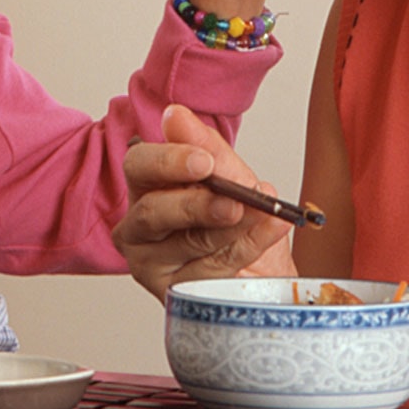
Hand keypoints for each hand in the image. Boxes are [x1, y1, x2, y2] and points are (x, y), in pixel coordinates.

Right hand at [113, 105, 298, 299]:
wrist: (265, 271)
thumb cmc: (239, 219)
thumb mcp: (231, 174)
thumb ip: (205, 146)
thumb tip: (175, 115)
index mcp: (147, 186)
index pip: (139, 166)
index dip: (169, 162)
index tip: (204, 162)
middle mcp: (139, 227)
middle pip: (153, 212)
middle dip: (198, 205)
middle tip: (234, 200)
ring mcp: (152, 264)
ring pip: (188, 243)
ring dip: (234, 227)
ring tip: (265, 212)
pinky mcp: (174, 294)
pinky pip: (211, 270)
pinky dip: (247, 247)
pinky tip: (270, 230)